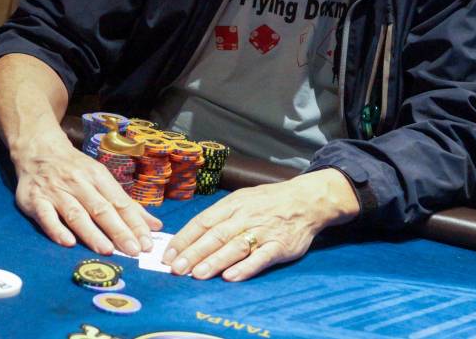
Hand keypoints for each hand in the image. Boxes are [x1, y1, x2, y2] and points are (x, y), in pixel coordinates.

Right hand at [11, 135, 161, 255]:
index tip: (147, 242)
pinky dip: (56, 229)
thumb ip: (126, 204)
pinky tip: (68, 243)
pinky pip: (46, 216)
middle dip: (119, 230)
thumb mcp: (102, 178)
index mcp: (98, 177)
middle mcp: (79, 183)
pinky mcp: (35, 200)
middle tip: (133, 250)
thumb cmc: (76, 168)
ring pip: (76, 214)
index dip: (134, 223)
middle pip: (101, 209)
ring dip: (92, 233)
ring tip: (107, 250)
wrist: (39, 150)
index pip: (120, 202)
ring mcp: (56, 192)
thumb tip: (154, 226)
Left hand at [161, 168, 359, 281]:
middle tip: (176, 268)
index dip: (184, 239)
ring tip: (197, 274)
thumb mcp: (242, 199)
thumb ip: (220, 217)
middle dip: (193, 253)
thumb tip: (190, 237)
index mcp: (233, 204)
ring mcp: (263, 231)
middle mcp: (246, 217)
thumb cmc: (269, 202)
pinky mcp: (280, 246)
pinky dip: (246, 267)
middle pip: (215, 236)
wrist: (306, 200)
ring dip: (215, 261)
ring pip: (235, 247)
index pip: (203, 222)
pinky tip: (231, 276)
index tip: (168, 255)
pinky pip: (261, 258)